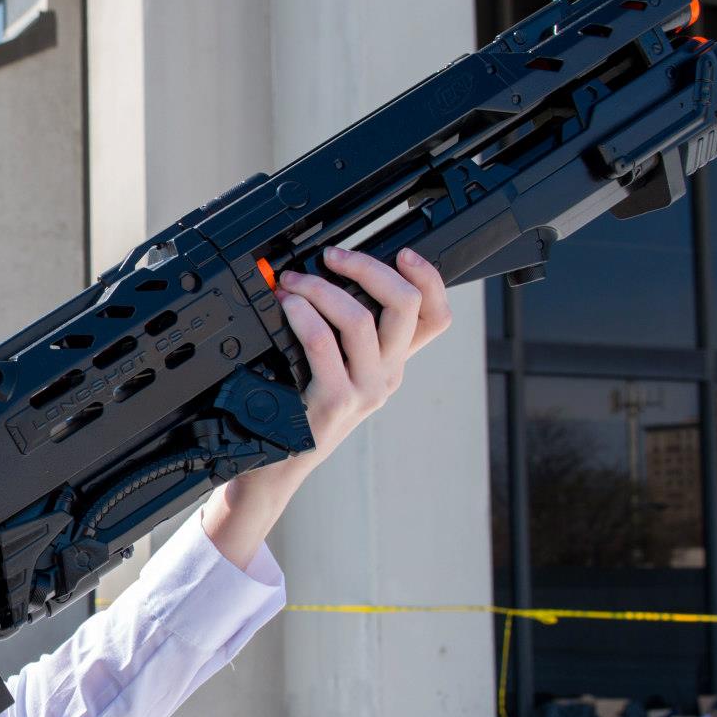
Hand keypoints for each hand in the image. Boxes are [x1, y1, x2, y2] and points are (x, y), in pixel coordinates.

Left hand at [271, 244, 452, 475]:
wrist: (280, 464)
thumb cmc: (301, 410)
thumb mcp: (336, 368)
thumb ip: (343, 332)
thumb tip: (331, 276)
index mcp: (393, 364)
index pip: (436, 318)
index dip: (430, 278)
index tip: (404, 252)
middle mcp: (387, 376)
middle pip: (406, 305)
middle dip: (368, 267)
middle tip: (333, 256)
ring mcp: (365, 391)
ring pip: (361, 319)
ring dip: (323, 288)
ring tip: (294, 281)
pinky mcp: (335, 402)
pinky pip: (323, 343)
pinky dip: (304, 314)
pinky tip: (289, 305)